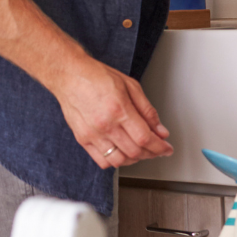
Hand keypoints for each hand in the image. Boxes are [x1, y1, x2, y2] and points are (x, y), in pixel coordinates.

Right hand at [53, 55, 172, 168]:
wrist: (69, 75)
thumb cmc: (97, 76)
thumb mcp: (130, 86)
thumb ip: (147, 110)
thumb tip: (160, 130)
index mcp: (119, 109)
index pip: (145, 138)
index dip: (160, 147)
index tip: (167, 149)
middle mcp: (105, 125)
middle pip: (135, 152)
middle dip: (151, 153)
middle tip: (156, 148)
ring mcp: (92, 134)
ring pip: (119, 160)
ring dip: (134, 159)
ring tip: (139, 151)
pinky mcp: (82, 139)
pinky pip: (102, 161)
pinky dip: (115, 161)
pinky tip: (121, 152)